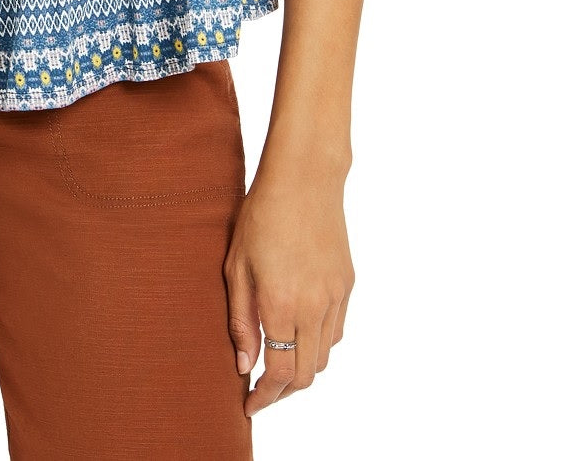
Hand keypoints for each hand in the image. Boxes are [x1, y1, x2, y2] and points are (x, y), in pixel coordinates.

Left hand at [222, 166, 354, 416]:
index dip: (264, 397)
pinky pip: (336, 330)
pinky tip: (300, 333)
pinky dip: (319, 343)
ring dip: (302, 368)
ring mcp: (336, 296)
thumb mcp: (236, 266)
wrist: (304, 178)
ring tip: (278, 364)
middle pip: (305, 374)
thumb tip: (244, 366)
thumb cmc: (260, 215)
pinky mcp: (348, 284)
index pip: (279, 373)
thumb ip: (241, 320)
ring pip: (324, 356)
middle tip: (261, 392)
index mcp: (281, 303)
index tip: (250, 405)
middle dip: (283, 392)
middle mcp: (314, 307)